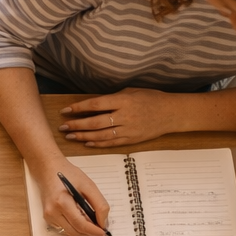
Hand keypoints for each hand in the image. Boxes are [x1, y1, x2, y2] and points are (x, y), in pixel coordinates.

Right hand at [35, 157, 110, 235]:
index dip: (93, 231)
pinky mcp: (47, 218)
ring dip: (82, 230)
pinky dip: (74, 226)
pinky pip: (64, 228)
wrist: (48, 170)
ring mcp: (48, 216)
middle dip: (89, 232)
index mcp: (62, 202)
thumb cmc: (68, 175)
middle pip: (75, 231)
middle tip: (100, 228)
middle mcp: (52, 212)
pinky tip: (79, 217)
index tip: (103, 233)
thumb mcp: (88, 185)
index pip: (80, 224)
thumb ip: (99, 204)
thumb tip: (103, 222)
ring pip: (70, 232)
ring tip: (90, 221)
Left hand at [58, 88, 181, 147]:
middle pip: (94, 122)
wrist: (172, 113)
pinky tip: (86, 143)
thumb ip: (113, 98)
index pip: (95, 105)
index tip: (66, 110)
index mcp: (123, 101)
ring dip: (83, 136)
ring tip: (70, 135)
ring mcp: (128, 129)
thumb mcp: (132, 91)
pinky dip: (97, 143)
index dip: (78, 108)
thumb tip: (93, 104)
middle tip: (63, 126)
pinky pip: (111, 143)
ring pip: (100, 135)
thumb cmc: (151, 99)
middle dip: (76, 125)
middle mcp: (124, 116)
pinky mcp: (131, 139)